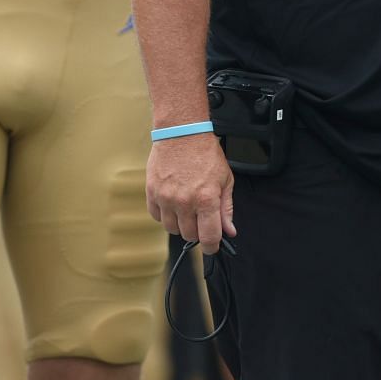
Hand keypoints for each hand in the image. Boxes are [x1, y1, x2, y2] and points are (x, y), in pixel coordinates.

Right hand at [146, 132, 234, 251]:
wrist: (182, 132)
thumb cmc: (205, 153)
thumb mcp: (225, 180)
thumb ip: (226, 208)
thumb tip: (229, 231)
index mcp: (206, 199)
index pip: (208, 237)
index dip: (212, 247)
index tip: (212, 246)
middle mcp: (185, 201)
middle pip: (189, 235)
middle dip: (197, 232)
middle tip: (201, 219)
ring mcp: (166, 197)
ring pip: (171, 229)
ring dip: (180, 224)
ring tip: (186, 209)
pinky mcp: (152, 192)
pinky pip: (156, 216)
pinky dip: (164, 215)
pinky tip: (172, 203)